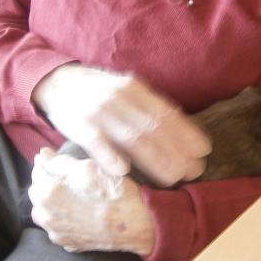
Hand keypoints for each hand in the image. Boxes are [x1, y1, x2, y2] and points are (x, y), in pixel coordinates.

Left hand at [28, 148, 154, 254]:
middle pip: (37, 192)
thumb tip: (42, 156)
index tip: (58, 160)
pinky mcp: (68, 244)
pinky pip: (58, 227)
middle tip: (70, 178)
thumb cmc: (113, 192)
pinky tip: (80, 212)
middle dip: (48, 183)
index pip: (37, 171)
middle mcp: (46, 216)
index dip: (47, 163)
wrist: (135, 223)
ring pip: (45, 212)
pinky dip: (63, 219)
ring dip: (53, 202)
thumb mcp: (87, 167)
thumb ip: (59, 161)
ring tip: (74, 196)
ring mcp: (56, 233)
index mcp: (47, 193)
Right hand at [32, 64, 210, 186]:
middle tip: (195, 171)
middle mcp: (119, 98)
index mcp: (134, 88)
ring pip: (132, 138)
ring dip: (155, 160)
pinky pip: (96, 142)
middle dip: (178, 152)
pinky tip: (124, 171)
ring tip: (173, 177)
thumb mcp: (125, 90)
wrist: (56, 82)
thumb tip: (181, 127)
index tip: (204, 151)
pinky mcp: (78, 126)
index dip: (186, 132)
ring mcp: (98, 112)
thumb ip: (148, 107)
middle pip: (154, 128)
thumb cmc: (99, 92)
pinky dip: (110, 155)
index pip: (166, 112)